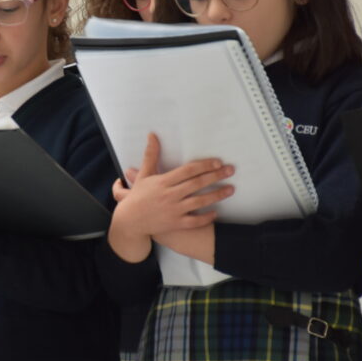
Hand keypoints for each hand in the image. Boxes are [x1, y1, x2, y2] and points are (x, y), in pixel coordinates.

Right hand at [108, 133, 233, 262]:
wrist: (130, 221)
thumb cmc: (138, 196)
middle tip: (231, 170)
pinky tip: (216, 212)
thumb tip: (152, 135)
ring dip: (217, 195)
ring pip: (199, 202)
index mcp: (163, 181)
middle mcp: (170, 195)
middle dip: (215, 176)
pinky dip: (206, 218)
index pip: (187, 171)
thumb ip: (151, 155)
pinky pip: (194, 221)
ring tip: (231, 189)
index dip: (204, 165)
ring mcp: (173, 211)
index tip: (218, 162)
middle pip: (197, 184)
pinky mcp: (175, 224)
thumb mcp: (144, 174)